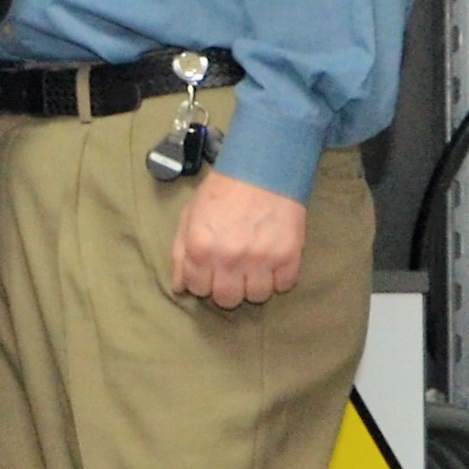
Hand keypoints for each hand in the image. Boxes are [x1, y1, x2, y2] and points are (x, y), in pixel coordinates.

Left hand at [170, 169, 306, 306]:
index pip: (198, 290)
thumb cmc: (221, 192)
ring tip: (254, 266)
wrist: (262, 168)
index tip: (210, 270)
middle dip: (227, 288)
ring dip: (254, 285)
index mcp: (200, 249)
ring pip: (257, 297)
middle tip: (233, 271)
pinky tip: (273, 261)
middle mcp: (229, 258)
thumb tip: (179, 287)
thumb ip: (180, 254)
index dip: (203, 281)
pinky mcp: (289, 256)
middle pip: (228, 300)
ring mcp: (261, 260)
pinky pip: (284, 285)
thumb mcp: (189, 217)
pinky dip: (279, 277)